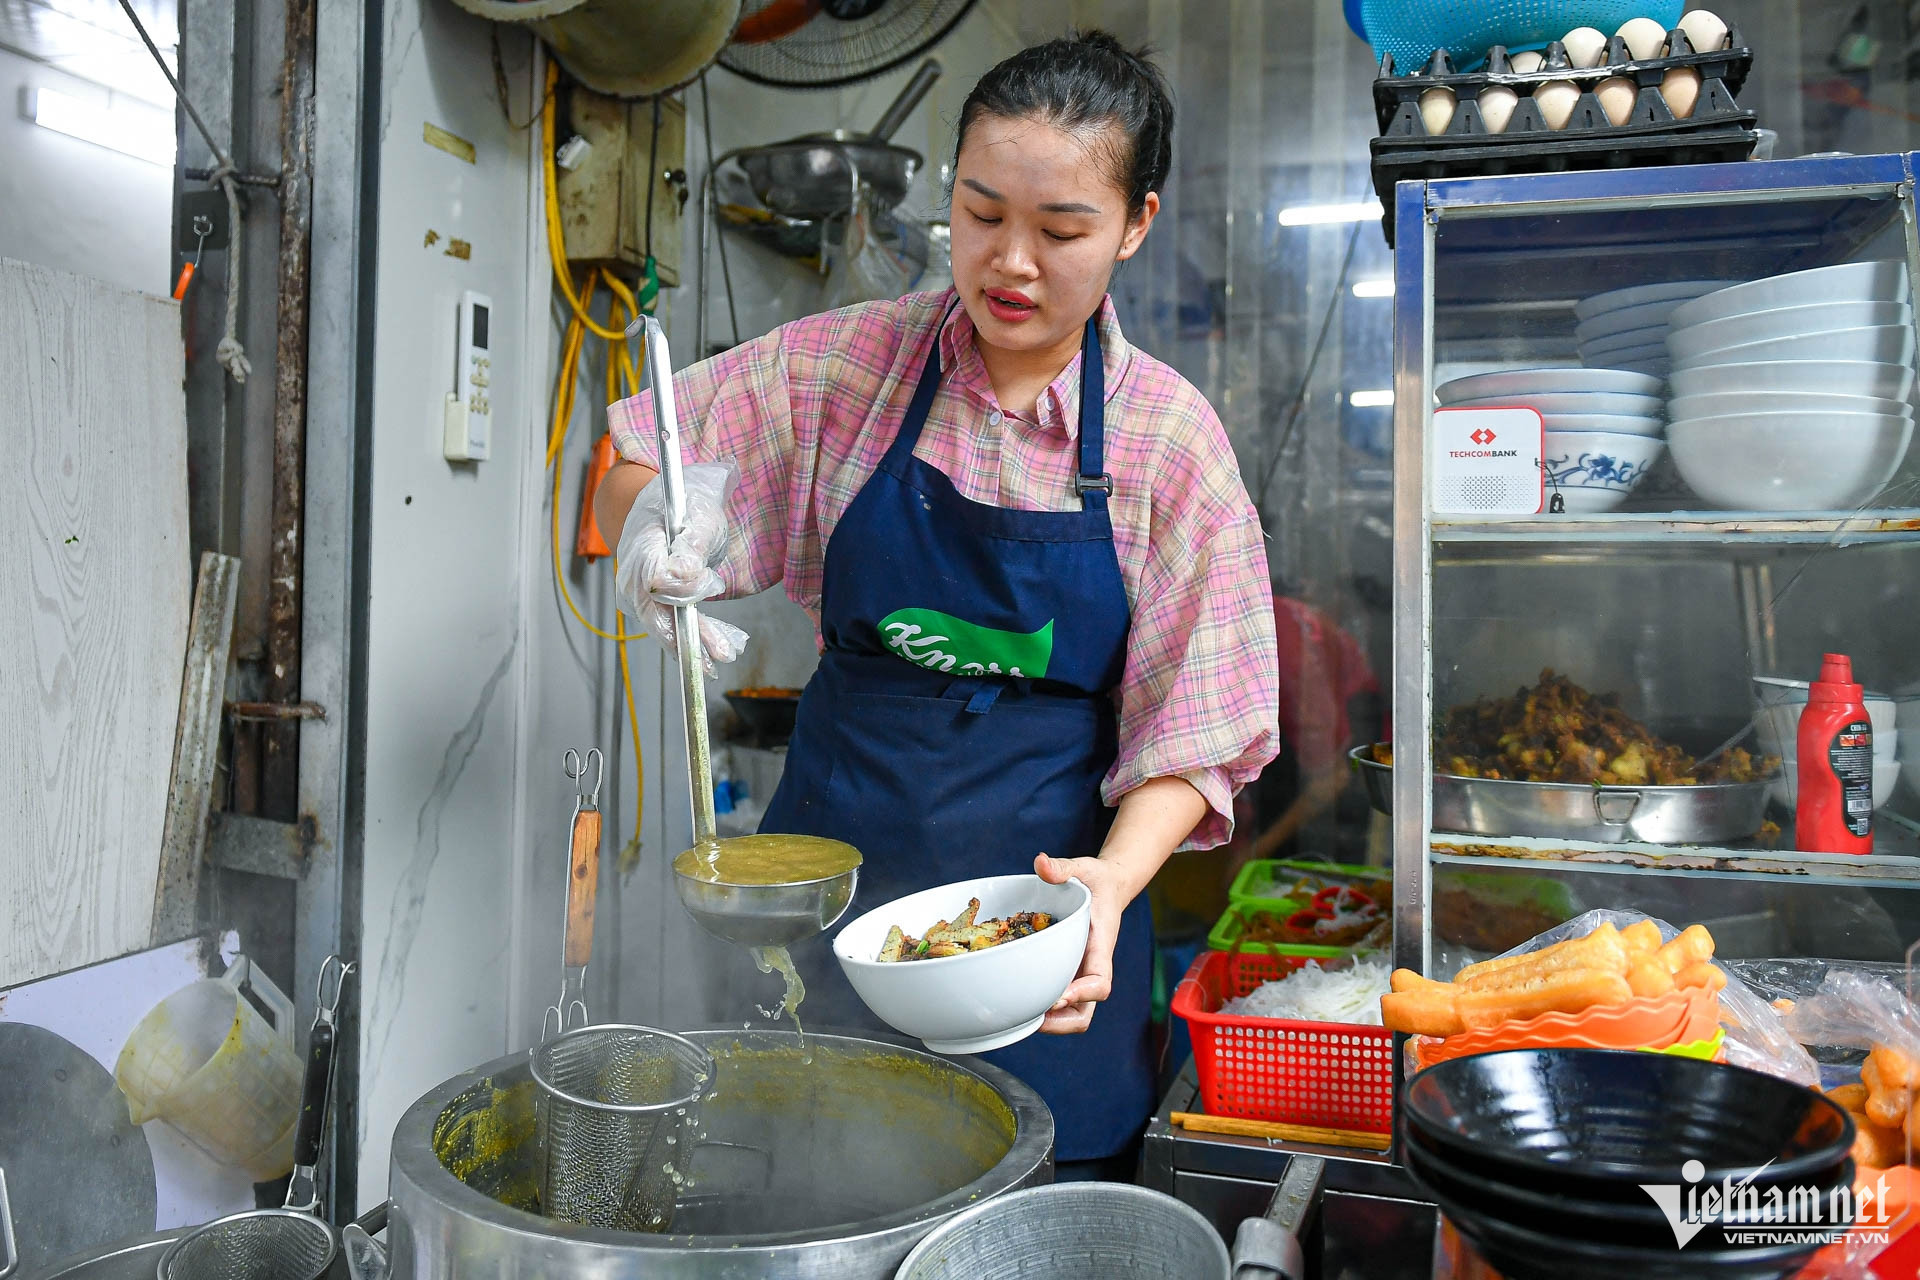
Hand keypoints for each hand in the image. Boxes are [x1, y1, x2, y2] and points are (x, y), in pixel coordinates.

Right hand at [613, 462, 749, 673]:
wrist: (667, 508)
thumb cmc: (688, 508)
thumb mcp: (700, 518)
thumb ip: (692, 546)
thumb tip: (683, 574)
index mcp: (643, 545)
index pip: (656, 579)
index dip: (682, 589)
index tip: (711, 584)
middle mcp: (632, 573)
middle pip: (656, 611)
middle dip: (689, 635)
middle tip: (720, 655)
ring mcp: (636, 592)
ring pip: (663, 623)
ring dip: (694, 641)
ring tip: (722, 656)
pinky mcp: (647, 603)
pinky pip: (668, 623)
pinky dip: (691, 636)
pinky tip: (712, 654)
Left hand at [1034, 852, 1137, 1034]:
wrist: (1107, 887)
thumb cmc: (1097, 880)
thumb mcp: (1083, 867)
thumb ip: (1063, 867)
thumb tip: (1041, 863)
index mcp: (1100, 945)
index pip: (1100, 982)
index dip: (1082, 993)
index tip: (1061, 994)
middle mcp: (1092, 966)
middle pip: (1086, 1012)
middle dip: (1062, 1021)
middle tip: (1033, 1016)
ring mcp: (1081, 974)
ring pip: (1075, 1014)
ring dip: (1053, 1022)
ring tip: (1022, 1015)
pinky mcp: (1070, 973)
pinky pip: (1062, 1002)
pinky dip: (1045, 1008)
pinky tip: (1021, 1000)